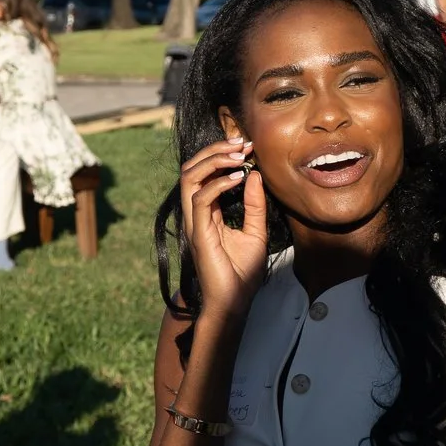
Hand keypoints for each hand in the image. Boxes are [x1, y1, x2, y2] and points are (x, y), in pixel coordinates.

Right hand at [179, 136, 268, 325]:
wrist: (234, 301)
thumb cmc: (242, 272)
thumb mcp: (256, 231)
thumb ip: (254, 204)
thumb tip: (254, 174)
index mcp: (206, 212)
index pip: (204, 173)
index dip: (221, 155)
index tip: (246, 146)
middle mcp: (196, 214)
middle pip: (191, 168)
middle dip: (213, 150)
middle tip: (240, 143)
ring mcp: (194, 222)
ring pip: (190, 177)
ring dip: (213, 161)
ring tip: (238, 155)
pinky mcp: (199, 232)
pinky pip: (200, 199)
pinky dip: (218, 184)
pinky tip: (238, 178)